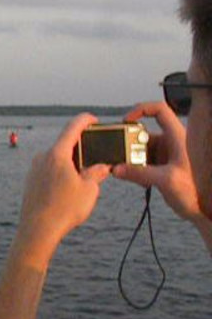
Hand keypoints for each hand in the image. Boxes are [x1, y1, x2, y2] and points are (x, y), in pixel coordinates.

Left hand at [15, 114, 110, 268]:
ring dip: (71, 163)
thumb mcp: (89, 190)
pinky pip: (49, 170)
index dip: (86, 120)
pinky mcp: (31, 180)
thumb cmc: (64, 209)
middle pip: (65, 144)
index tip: (94, 120)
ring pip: (57, 159)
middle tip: (96, 157)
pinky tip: (69, 188)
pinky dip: (61, 172)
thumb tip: (101, 167)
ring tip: (85, 178)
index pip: (73, 127)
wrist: (37, 230)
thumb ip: (96, 173)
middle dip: (82, 149)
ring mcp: (34, 168)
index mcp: (57, 154)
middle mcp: (42, 157)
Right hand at [113, 102, 202, 220]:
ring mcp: (165, 154)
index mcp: (177, 137)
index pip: (160, 111)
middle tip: (120, 155)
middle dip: (129, 143)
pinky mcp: (160, 166)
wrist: (203, 209)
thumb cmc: (196, 192)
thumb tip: (116, 169)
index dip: (142, 109)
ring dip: (130, 158)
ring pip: (140, 148)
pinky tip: (136, 179)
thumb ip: (139, 173)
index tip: (126, 121)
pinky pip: (141, 161)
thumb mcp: (166, 180)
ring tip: (126, 171)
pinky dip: (134, 168)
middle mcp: (171, 142)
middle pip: (143, 132)